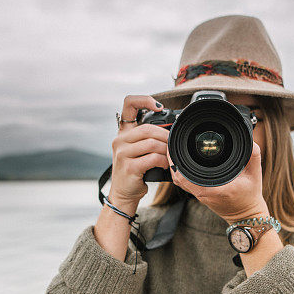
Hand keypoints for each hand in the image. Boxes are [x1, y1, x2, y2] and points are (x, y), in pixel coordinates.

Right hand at [108, 95, 168, 213]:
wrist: (124, 193)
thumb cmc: (135, 171)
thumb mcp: (139, 151)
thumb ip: (149, 138)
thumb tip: (172, 131)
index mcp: (123, 133)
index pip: (129, 105)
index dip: (144, 100)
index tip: (158, 107)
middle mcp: (119, 140)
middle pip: (148, 128)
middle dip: (165, 136)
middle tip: (173, 143)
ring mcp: (122, 153)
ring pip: (152, 143)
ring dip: (166, 150)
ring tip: (169, 157)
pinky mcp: (128, 167)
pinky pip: (152, 158)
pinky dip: (163, 161)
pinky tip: (165, 165)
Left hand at [167, 141, 268, 223]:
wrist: (246, 215)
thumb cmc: (250, 196)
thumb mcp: (255, 175)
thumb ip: (253, 156)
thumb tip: (250, 139)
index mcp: (213, 189)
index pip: (185, 176)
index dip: (176, 162)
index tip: (174, 146)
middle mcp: (203, 193)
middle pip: (178, 176)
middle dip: (172, 159)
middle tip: (171, 143)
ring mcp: (200, 194)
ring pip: (179, 180)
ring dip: (174, 166)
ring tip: (174, 150)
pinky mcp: (200, 194)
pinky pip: (184, 183)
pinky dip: (180, 172)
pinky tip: (181, 161)